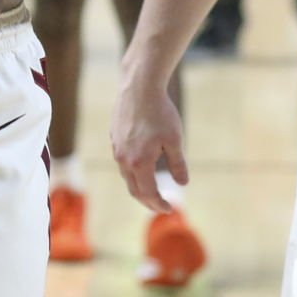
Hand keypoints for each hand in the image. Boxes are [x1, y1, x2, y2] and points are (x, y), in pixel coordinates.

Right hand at [111, 74, 187, 214]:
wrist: (139, 87)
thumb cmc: (160, 112)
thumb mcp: (175, 140)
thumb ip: (178, 164)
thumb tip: (183, 183)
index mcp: (139, 162)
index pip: (148, 193)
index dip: (159, 204)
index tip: (169, 208)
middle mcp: (124, 158)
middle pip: (134, 189)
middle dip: (147, 201)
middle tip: (160, 206)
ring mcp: (116, 147)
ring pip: (126, 175)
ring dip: (139, 186)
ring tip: (151, 188)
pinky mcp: (114, 137)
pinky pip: (122, 161)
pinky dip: (132, 171)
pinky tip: (142, 165)